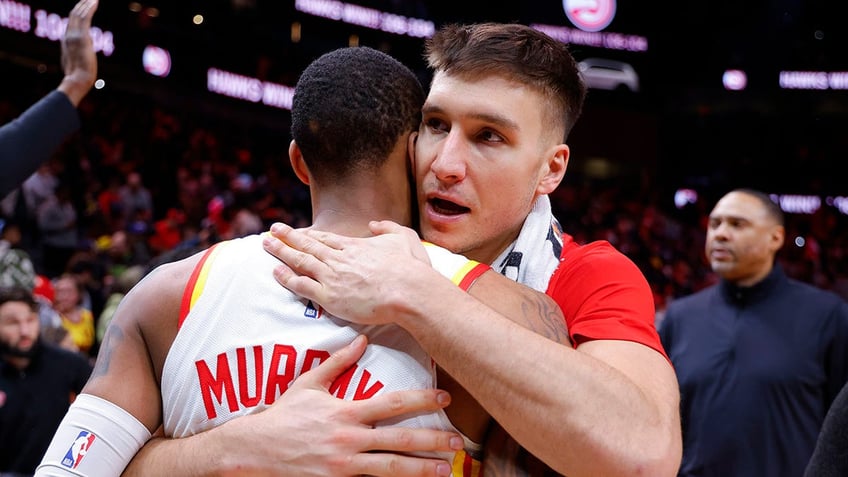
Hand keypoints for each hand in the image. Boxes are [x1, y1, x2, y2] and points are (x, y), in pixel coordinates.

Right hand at [58, 0, 97, 105]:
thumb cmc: (78, 77)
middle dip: (81, 5)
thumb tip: (81, 56)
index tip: (83, 6)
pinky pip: (86, 18)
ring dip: (86, 3)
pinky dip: (90, 8)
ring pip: (79, 14)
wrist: (77, 80)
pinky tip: (95, 1)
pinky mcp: (81, 37)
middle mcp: (68, 35)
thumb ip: (77, 56)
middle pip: (74, 15)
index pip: (72, 23)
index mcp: (66, 41)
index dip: (77, 13)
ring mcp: (73, 35)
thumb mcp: (74, 63)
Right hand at [214, 335, 461, 475]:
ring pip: (390, 468)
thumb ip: (337, 362)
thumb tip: (361, 339)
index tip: (445, 399)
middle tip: (458, 442)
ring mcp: (343, 464)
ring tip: (447, 470)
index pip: (392, 403)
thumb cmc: (283, 415)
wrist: (254, 450)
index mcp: (345, 411)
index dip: (421, 400)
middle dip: (432, 441)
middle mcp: (349, 438)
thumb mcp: (308, 384)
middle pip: (399, 440)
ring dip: (421, 469)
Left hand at [262, 221, 434, 324]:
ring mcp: (332, 277)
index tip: (297, 230)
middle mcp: (339, 259)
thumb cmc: (409, 268)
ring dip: (282, 252)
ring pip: (301, 261)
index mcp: (355, 246)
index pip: (326, 239)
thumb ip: (387, 228)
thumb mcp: (403, 237)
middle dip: (288, 236)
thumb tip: (374, 224)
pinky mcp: (330, 296)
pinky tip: (275, 271)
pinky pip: (302, 285)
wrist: (408, 290)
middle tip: (272, 229)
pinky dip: (287, 278)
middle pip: (308, 245)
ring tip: (266, 244)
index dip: (309, 234)